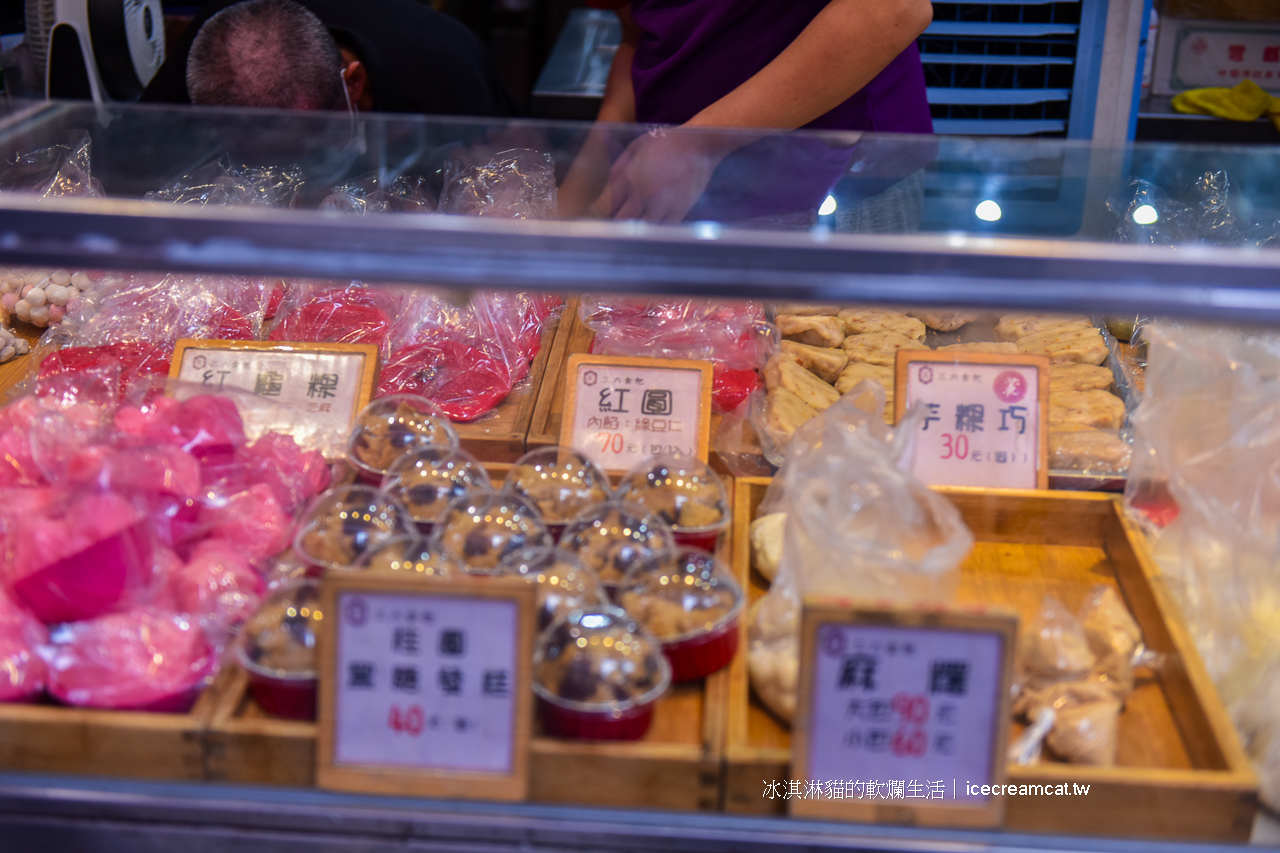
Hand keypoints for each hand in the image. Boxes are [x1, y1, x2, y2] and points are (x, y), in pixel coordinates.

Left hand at [605, 129, 729, 222]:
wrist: (699, 144)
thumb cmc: (667, 142)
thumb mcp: (636, 147)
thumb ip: (618, 168)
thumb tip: (606, 188)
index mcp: (629, 177)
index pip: (606, 205)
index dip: (600, 213)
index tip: (600, 217)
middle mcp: (643, 194)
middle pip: (621, 221)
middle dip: (615, 224)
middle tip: (615, 226)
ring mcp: (662, 205)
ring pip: (641, 229)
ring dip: (635, 230)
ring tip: (633, 229)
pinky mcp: (679, 211)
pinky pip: (662, 230)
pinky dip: (655, 231)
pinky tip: (653, 228)